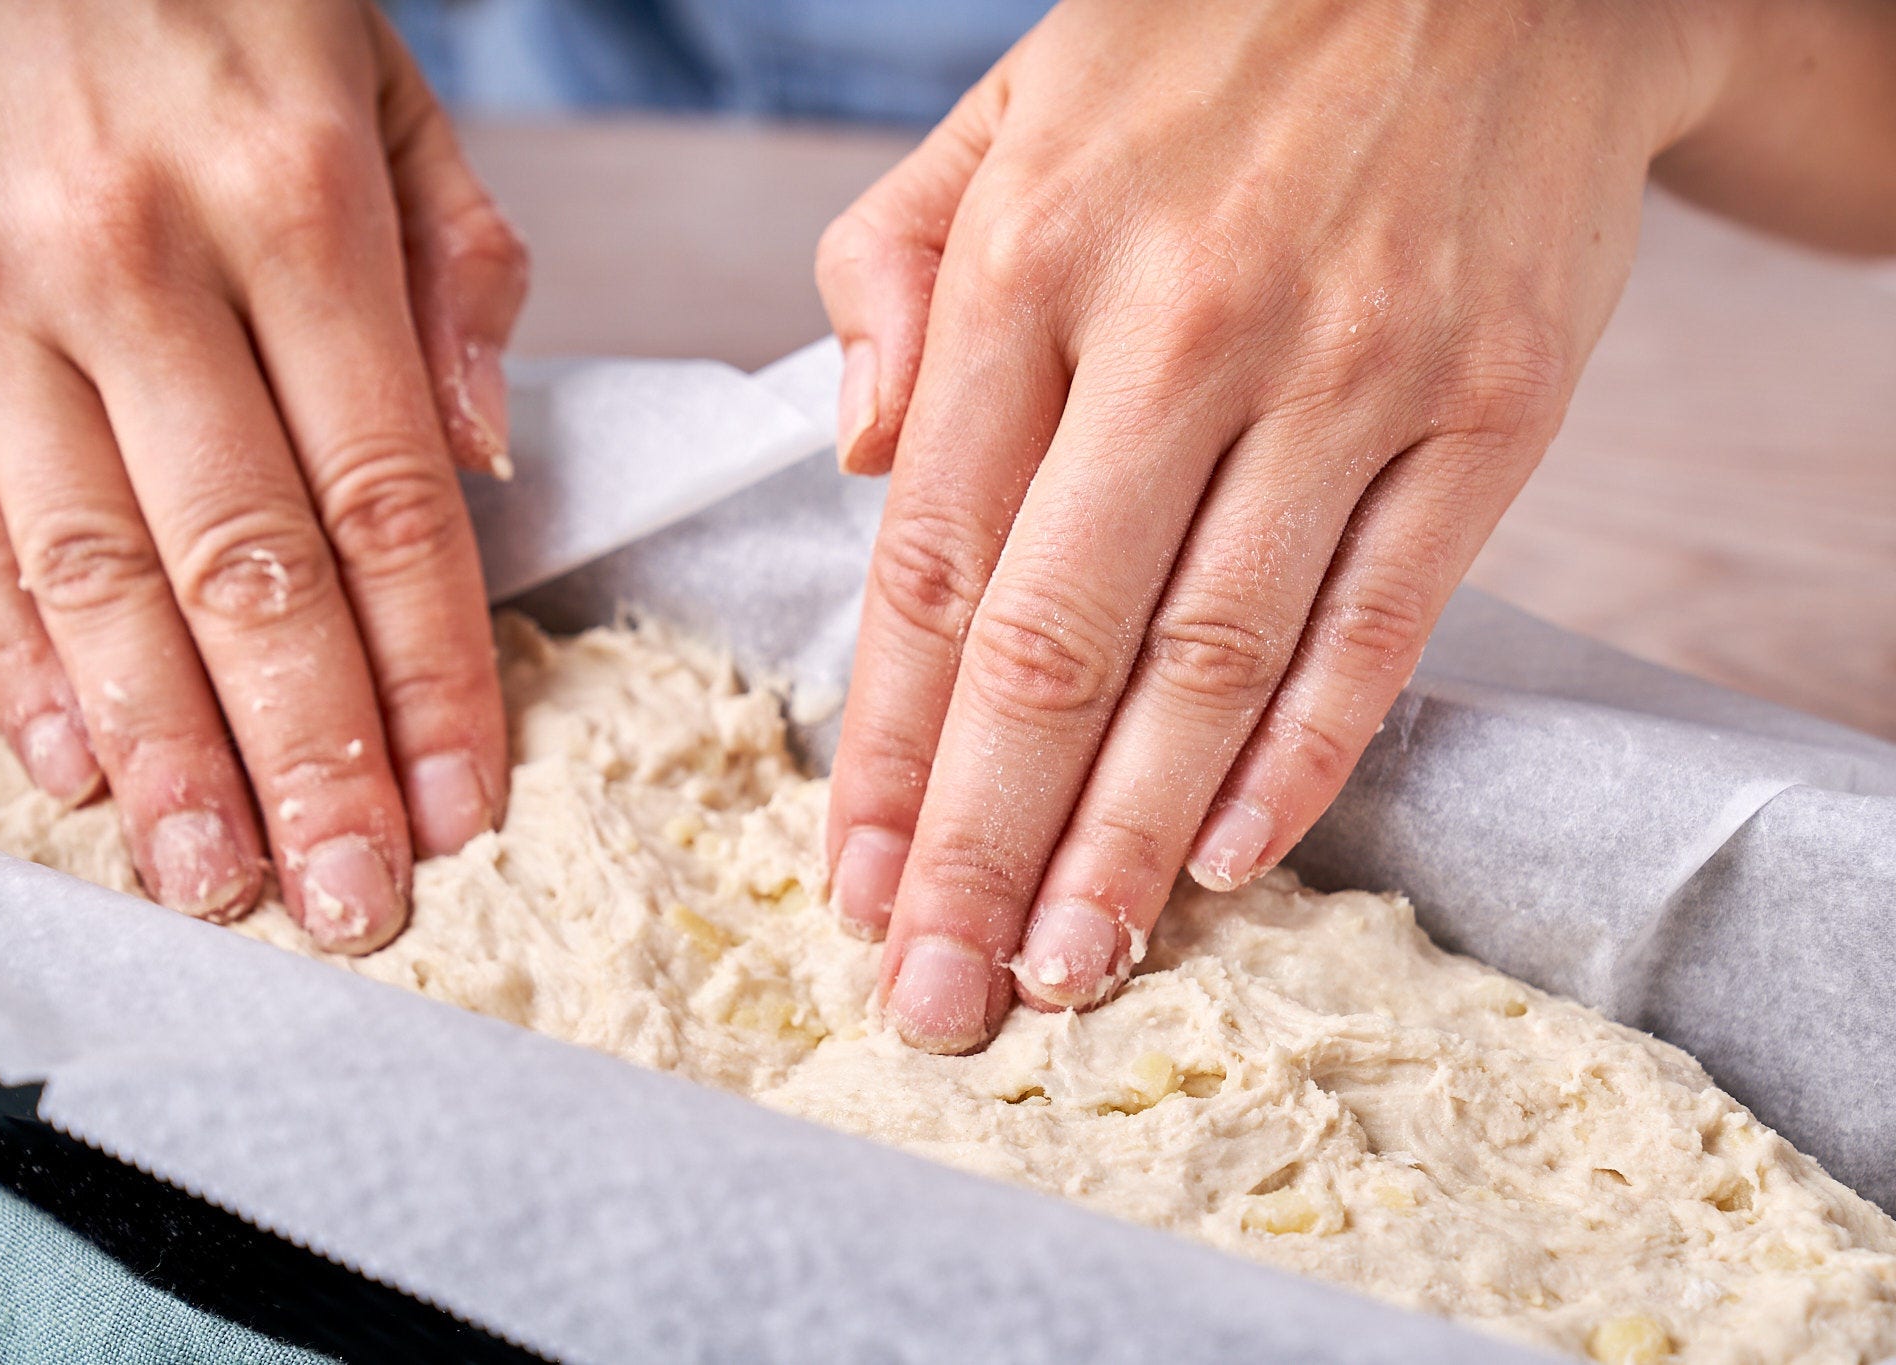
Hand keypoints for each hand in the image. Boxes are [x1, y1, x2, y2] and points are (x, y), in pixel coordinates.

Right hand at [0, 1, 527, 949]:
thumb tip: (479, 459)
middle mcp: (135, 259)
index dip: (431, 668)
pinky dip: (20, 664)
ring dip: (167, 754)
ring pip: (93, 576)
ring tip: (229, 886)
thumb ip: (451, 260)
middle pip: (245, 567)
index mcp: (294, 197)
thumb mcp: (371, 74)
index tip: (467, 801)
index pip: (386, 494)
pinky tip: (83, 771)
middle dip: (310, 758)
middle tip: (357, 903)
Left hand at [817, 0, 1741, 1048]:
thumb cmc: (1214, 48)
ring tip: (1063, 973)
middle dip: (980, 846)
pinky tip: (1221, 860)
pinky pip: (1379, 622)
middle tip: (935, 996)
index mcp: (1034, 261)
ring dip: (1125, 842)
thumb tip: (855, 461)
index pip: (931, 558)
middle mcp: (1184, 330)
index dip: (887, 745)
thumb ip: (894, 272)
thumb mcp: (1007, 110)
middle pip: (1053, 643)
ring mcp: (1350, 375)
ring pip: (1212, 662)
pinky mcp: (1489, 412)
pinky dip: (1299, 758)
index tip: (853, 878)